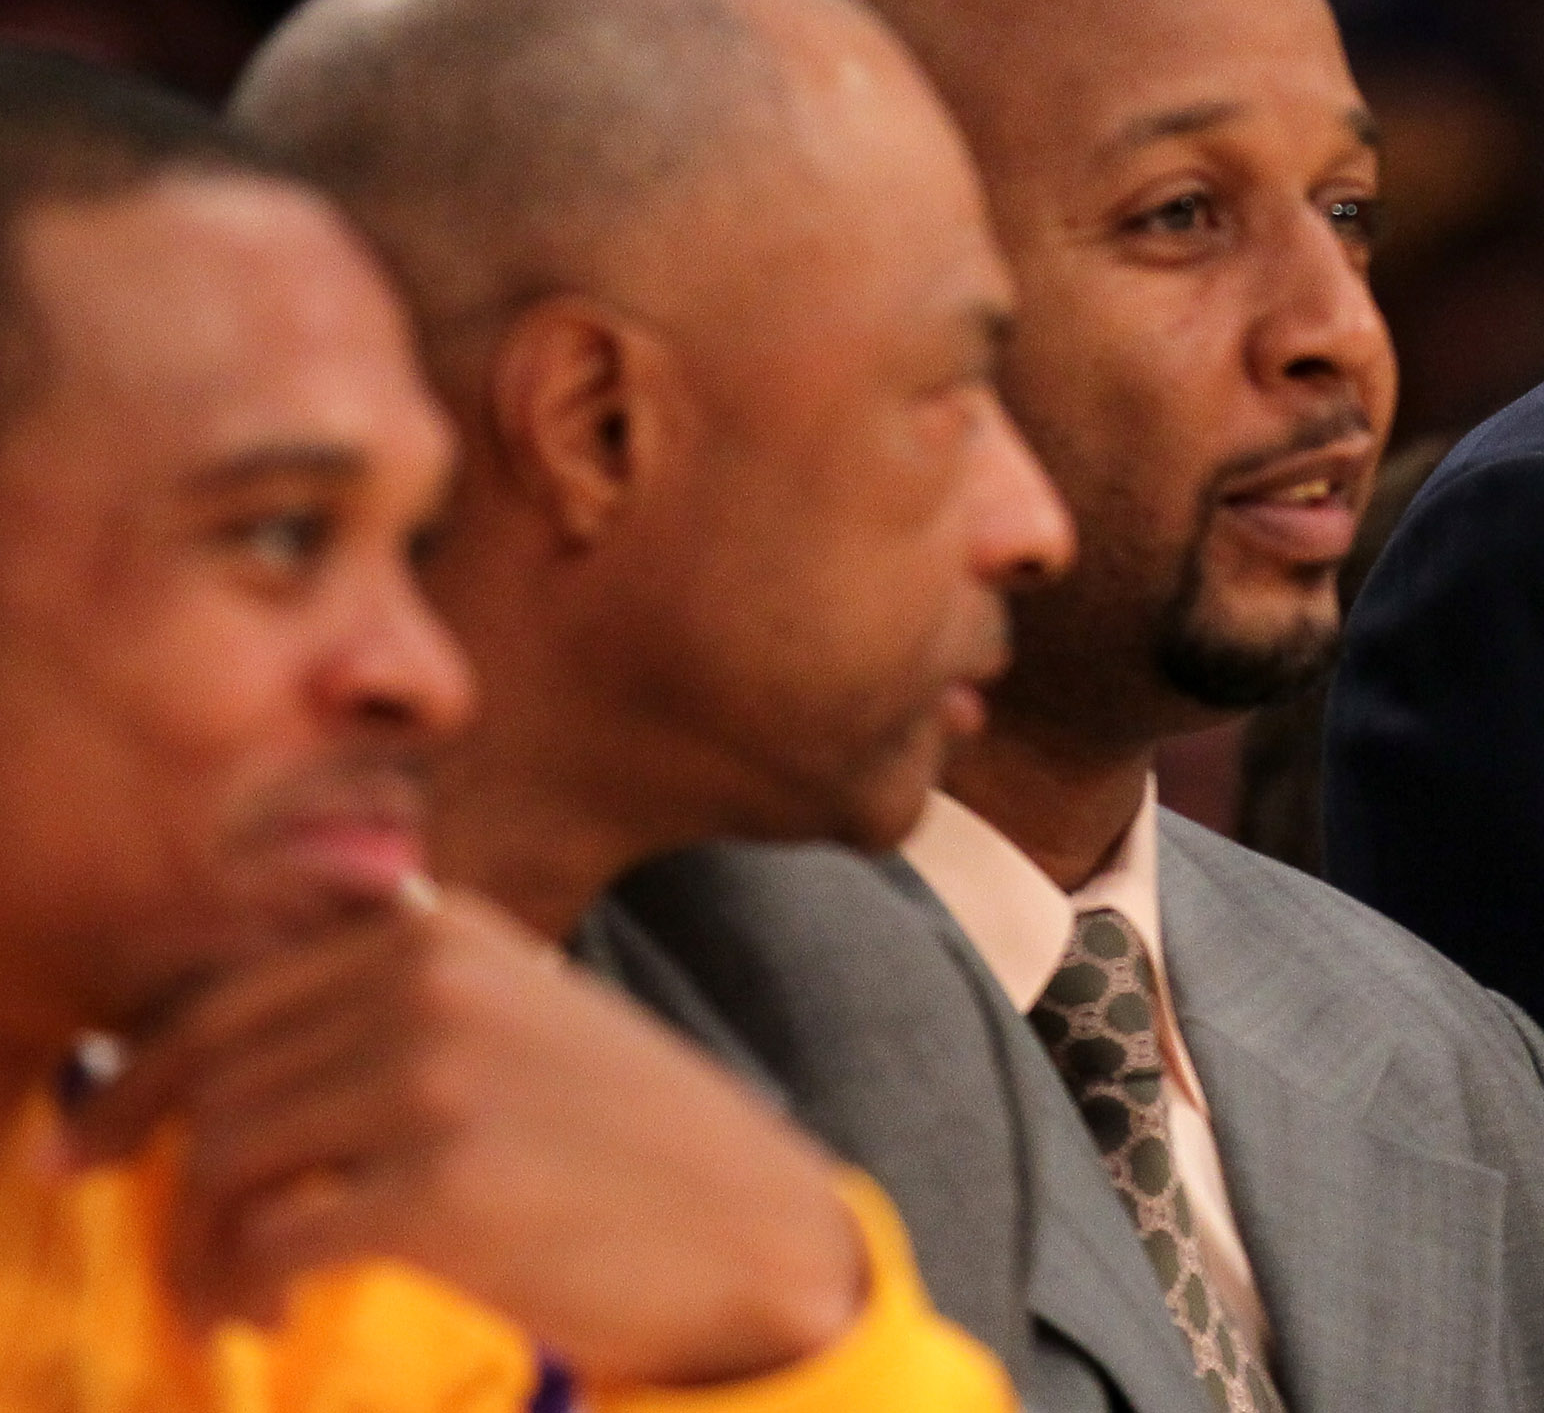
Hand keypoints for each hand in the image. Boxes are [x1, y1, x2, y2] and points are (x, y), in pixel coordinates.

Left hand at [64, 886, 865, 1385]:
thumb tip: (226, 1058)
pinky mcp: (436, 1189)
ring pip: (220, 1157)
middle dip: (149, 1162)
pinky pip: (263, 1239)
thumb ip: (403, 1007)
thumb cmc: (631, 1146)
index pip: (235, 991)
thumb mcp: (526, 1023)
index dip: (139, 1072)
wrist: (749, 1233)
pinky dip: (237, 1289)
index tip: (93, 1136)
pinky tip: (270, 1310)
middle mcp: (434, 987)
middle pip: (212, 1073)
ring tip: (232, 1290)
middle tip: (152, 1234)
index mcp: (448, 934)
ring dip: (197, 1242)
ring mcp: (434, 1083)